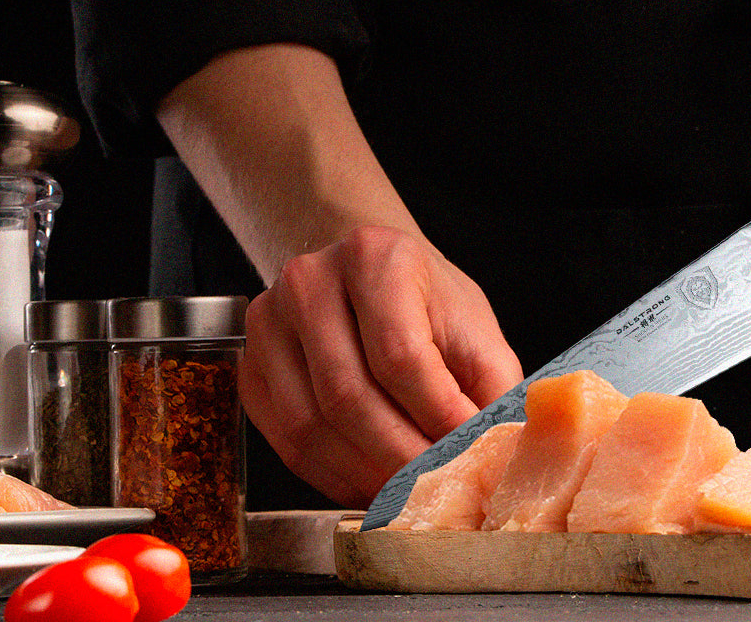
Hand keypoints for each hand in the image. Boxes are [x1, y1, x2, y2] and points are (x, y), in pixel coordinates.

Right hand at [237, 225, 523, 507]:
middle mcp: (310, 279)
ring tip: (407, 494)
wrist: (367, 276)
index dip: (435, 417)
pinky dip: (331, 476)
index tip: (466, 455)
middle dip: (399, 458)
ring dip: (363, 474)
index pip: (399, 354)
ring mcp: (270, 320)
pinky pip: (285, 440)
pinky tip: (368, 481)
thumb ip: (492, 388)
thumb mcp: (473, 328)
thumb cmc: (424, 302)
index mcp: (373, 256)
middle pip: (347, 395)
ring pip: (310, 425)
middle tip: (436, 492)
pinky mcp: (251, 364)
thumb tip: (499, 461)